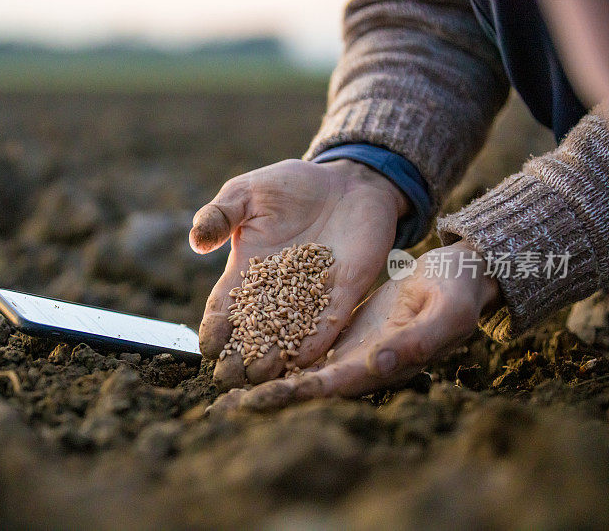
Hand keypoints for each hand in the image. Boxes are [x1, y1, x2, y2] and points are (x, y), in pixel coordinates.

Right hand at [189, 158, 408, 389]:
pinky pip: (328, 320)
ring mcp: (310, 293)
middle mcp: (276, 290)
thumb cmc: (290, 185)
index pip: (225, 306)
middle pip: (253, 330)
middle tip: (230, 378)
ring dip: (275, 356)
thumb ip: (219, 215)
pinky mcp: (344, 290)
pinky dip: (316, 340)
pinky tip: (305, 359)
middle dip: (240, 355)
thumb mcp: (246, 193)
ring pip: (288, 333)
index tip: (207, 348)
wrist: (345, 181)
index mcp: (246, 269)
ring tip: (262, 377)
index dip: (214, 327)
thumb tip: (196, 241)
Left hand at [234, 241, 500, 409]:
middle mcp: (357, 363)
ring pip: (297, 364)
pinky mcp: (339, 328)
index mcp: (380, 365)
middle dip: (264, 393)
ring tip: (220, 378)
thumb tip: (379, 363)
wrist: (455, 275)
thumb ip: (417, 341)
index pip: (329, 386)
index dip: (292, 394)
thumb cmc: (458, 295)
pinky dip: (273, 341)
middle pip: (304, 384)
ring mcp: (346, 348)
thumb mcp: (447, 313)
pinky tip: (243, 340)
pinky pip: (301, 337)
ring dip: (261, 373)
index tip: (255, 401)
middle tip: (220, 402)